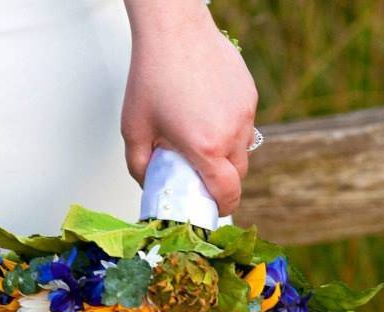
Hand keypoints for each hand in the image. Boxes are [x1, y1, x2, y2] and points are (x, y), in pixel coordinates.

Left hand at [122, 1, 257, 214]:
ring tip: (202, 139)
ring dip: (227, 155)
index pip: (227, 193)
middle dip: (223, 182)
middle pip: (239, 175)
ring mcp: (245, 113)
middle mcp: (232, 132)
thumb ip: (140, 165)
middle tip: (200, 176)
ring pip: (243, 149)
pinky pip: (245, 124)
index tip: (213, 209)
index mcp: (205, 147)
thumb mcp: (133, 128)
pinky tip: (207, 113)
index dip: (222, 206)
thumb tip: (150, 184)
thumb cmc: (152, 75)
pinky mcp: (250, 95)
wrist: (173, 31)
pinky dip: (230, 128)